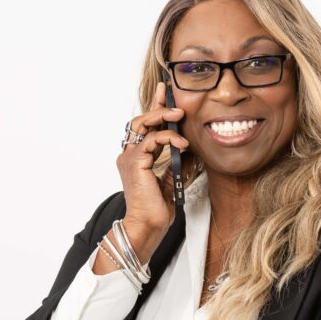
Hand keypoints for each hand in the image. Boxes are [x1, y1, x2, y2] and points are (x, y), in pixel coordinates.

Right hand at [117, 80, 193, 233]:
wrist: (148, 226)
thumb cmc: (157, 209)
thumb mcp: (172, 181)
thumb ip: (178, 164)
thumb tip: (190, 151)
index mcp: (137, 158)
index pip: (147, 128)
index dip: (156, 109)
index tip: (166, 93)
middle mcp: (130, 155)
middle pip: (141, 121)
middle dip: (157, 105)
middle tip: (171, 95)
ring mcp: (130, 158)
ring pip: (143, 124)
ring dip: (162, 116)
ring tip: (180, 114)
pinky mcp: (135, 162)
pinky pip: (152, 140)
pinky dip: (169, 138)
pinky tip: (183, 143)